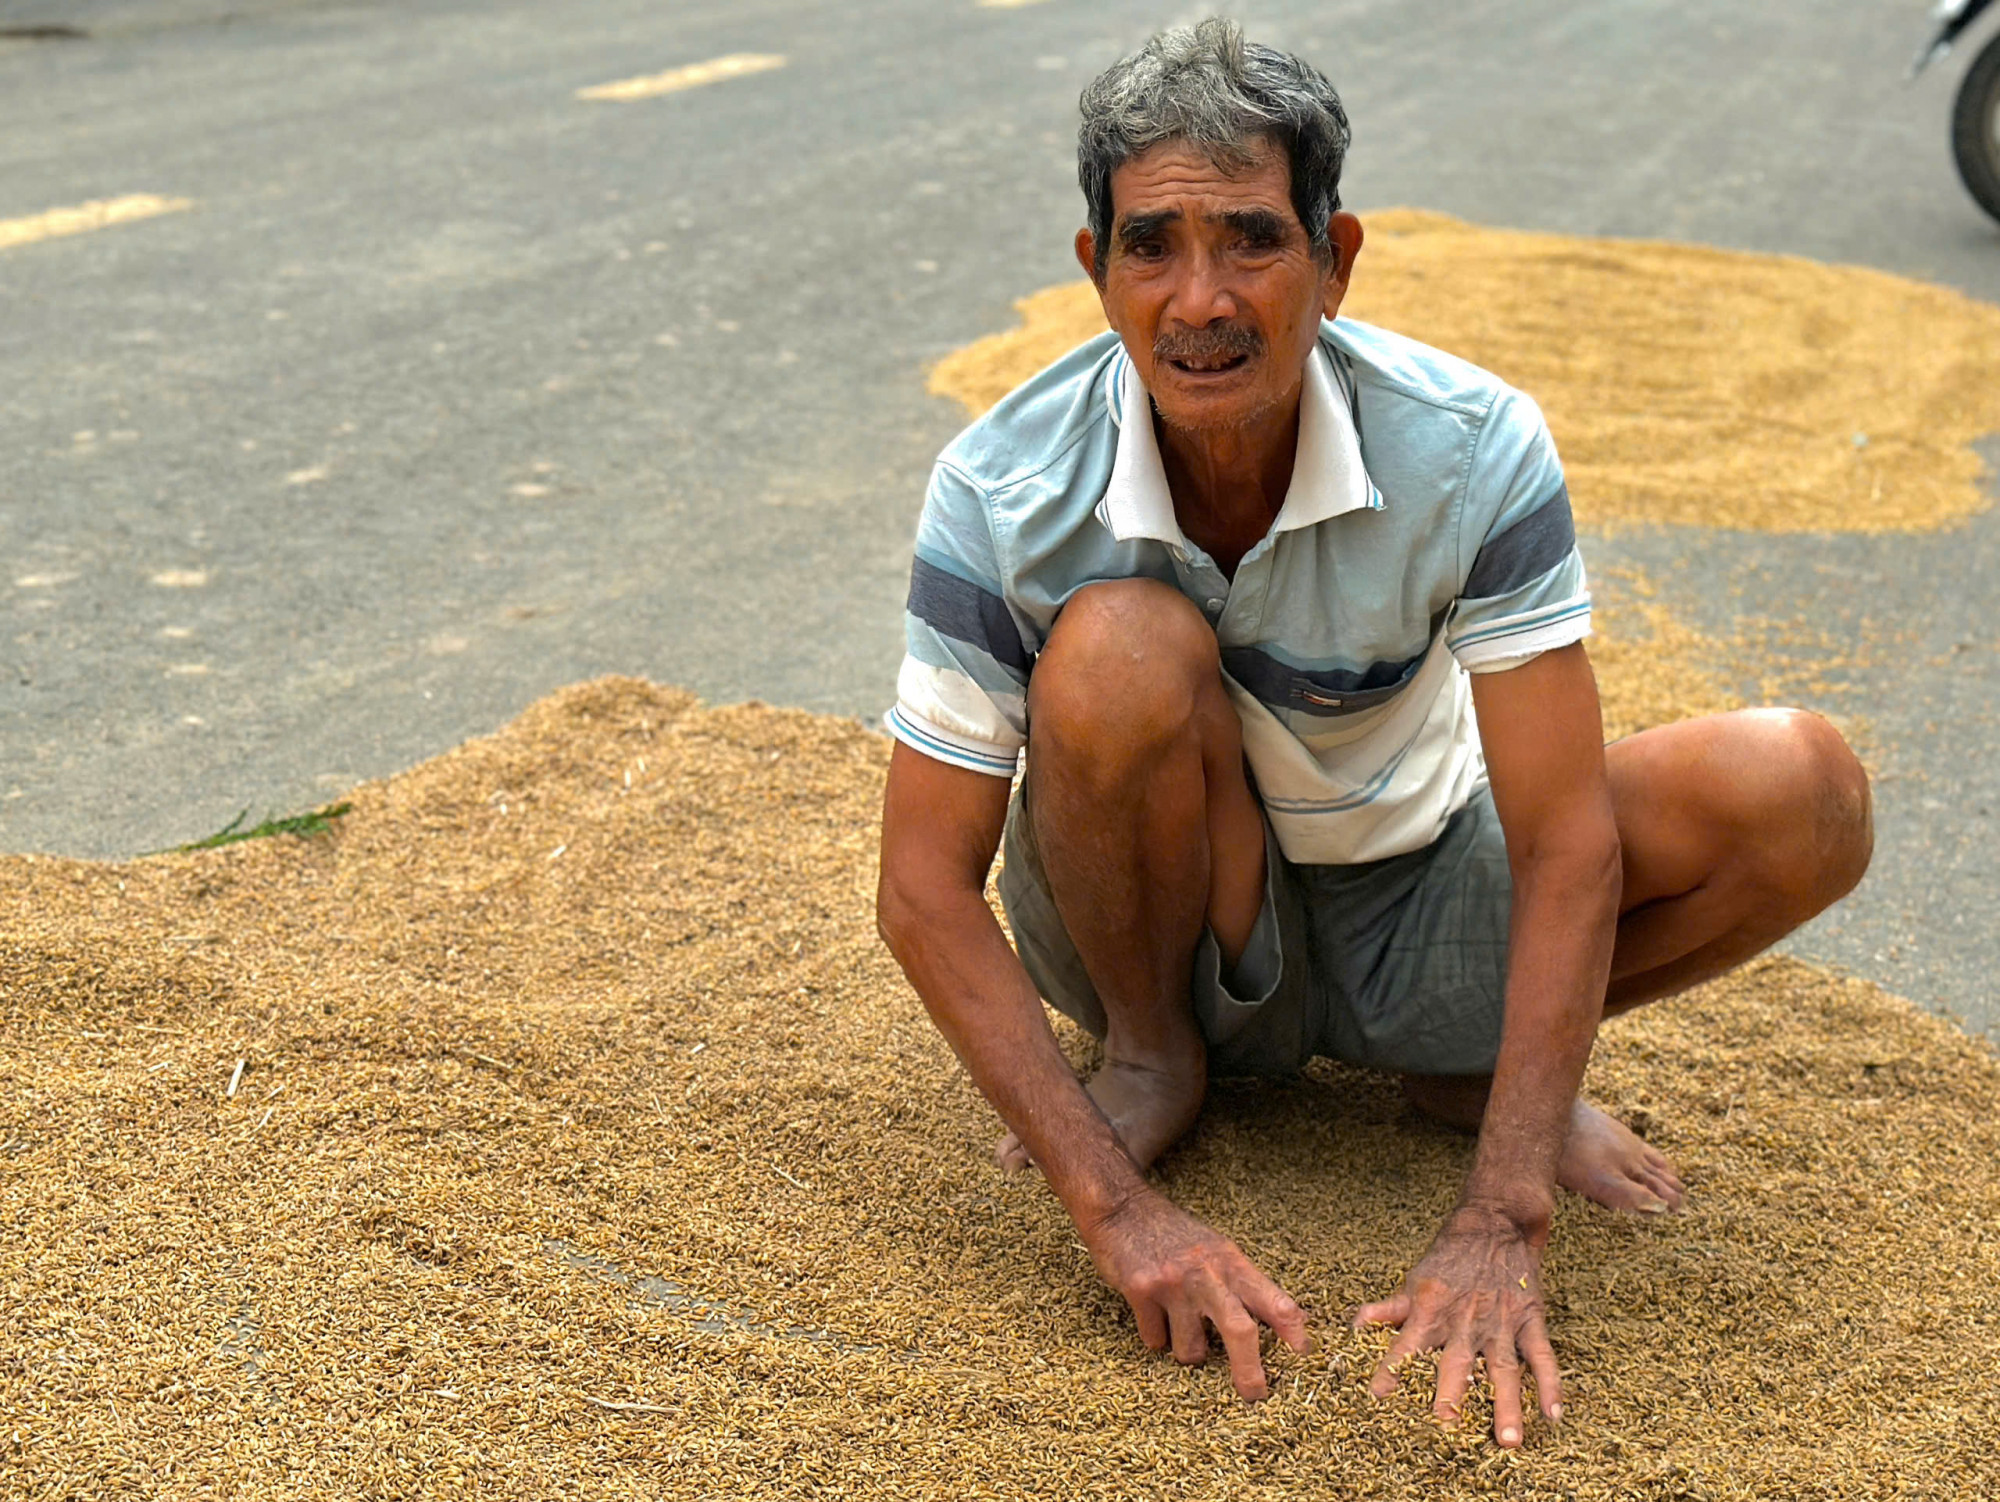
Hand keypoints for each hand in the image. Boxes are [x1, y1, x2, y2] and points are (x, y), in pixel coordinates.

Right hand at [1082, 1186, 1310, 1399]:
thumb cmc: (1174, 1234)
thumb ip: (1246, 1283)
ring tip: (1179, 1323)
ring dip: (1186, 1349)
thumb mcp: (1217, 1249)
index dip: (1292, 1328)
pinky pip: (1155, 1341)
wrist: (1122, 1208)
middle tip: (1254, 1395)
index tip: (1303, 1353)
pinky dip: (1155, 1335)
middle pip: (1239, 1331)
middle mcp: (1206, 1273)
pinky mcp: (1141, 1291)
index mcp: (1231, 1262)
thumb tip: (1292, 1318)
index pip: (1271, 1297)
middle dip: (1249, 1371)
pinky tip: (1151, 1310)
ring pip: (1190, 1350)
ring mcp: (1173, 1283)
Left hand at [1355, 1204, 1560, 1447]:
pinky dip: (1550, 1383)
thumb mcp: (1416, 1278)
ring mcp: (1501, 1321)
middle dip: (1451, 1393)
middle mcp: (1465, 1320)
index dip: (1391, 1369)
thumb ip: (1391, 1308)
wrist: (1495, 1221)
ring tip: (1508, 1441)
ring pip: (1503, 1368)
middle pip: (1456, 1362)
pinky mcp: (1530, 1318)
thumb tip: (1357, 1326)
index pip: (1406, 1345)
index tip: (1378, 1397)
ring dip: (1506, 1404)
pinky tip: (1554, 1415)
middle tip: (1446, 1426)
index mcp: (1432, 1310)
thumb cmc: (1449, 1255)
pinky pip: (1543, 1355)